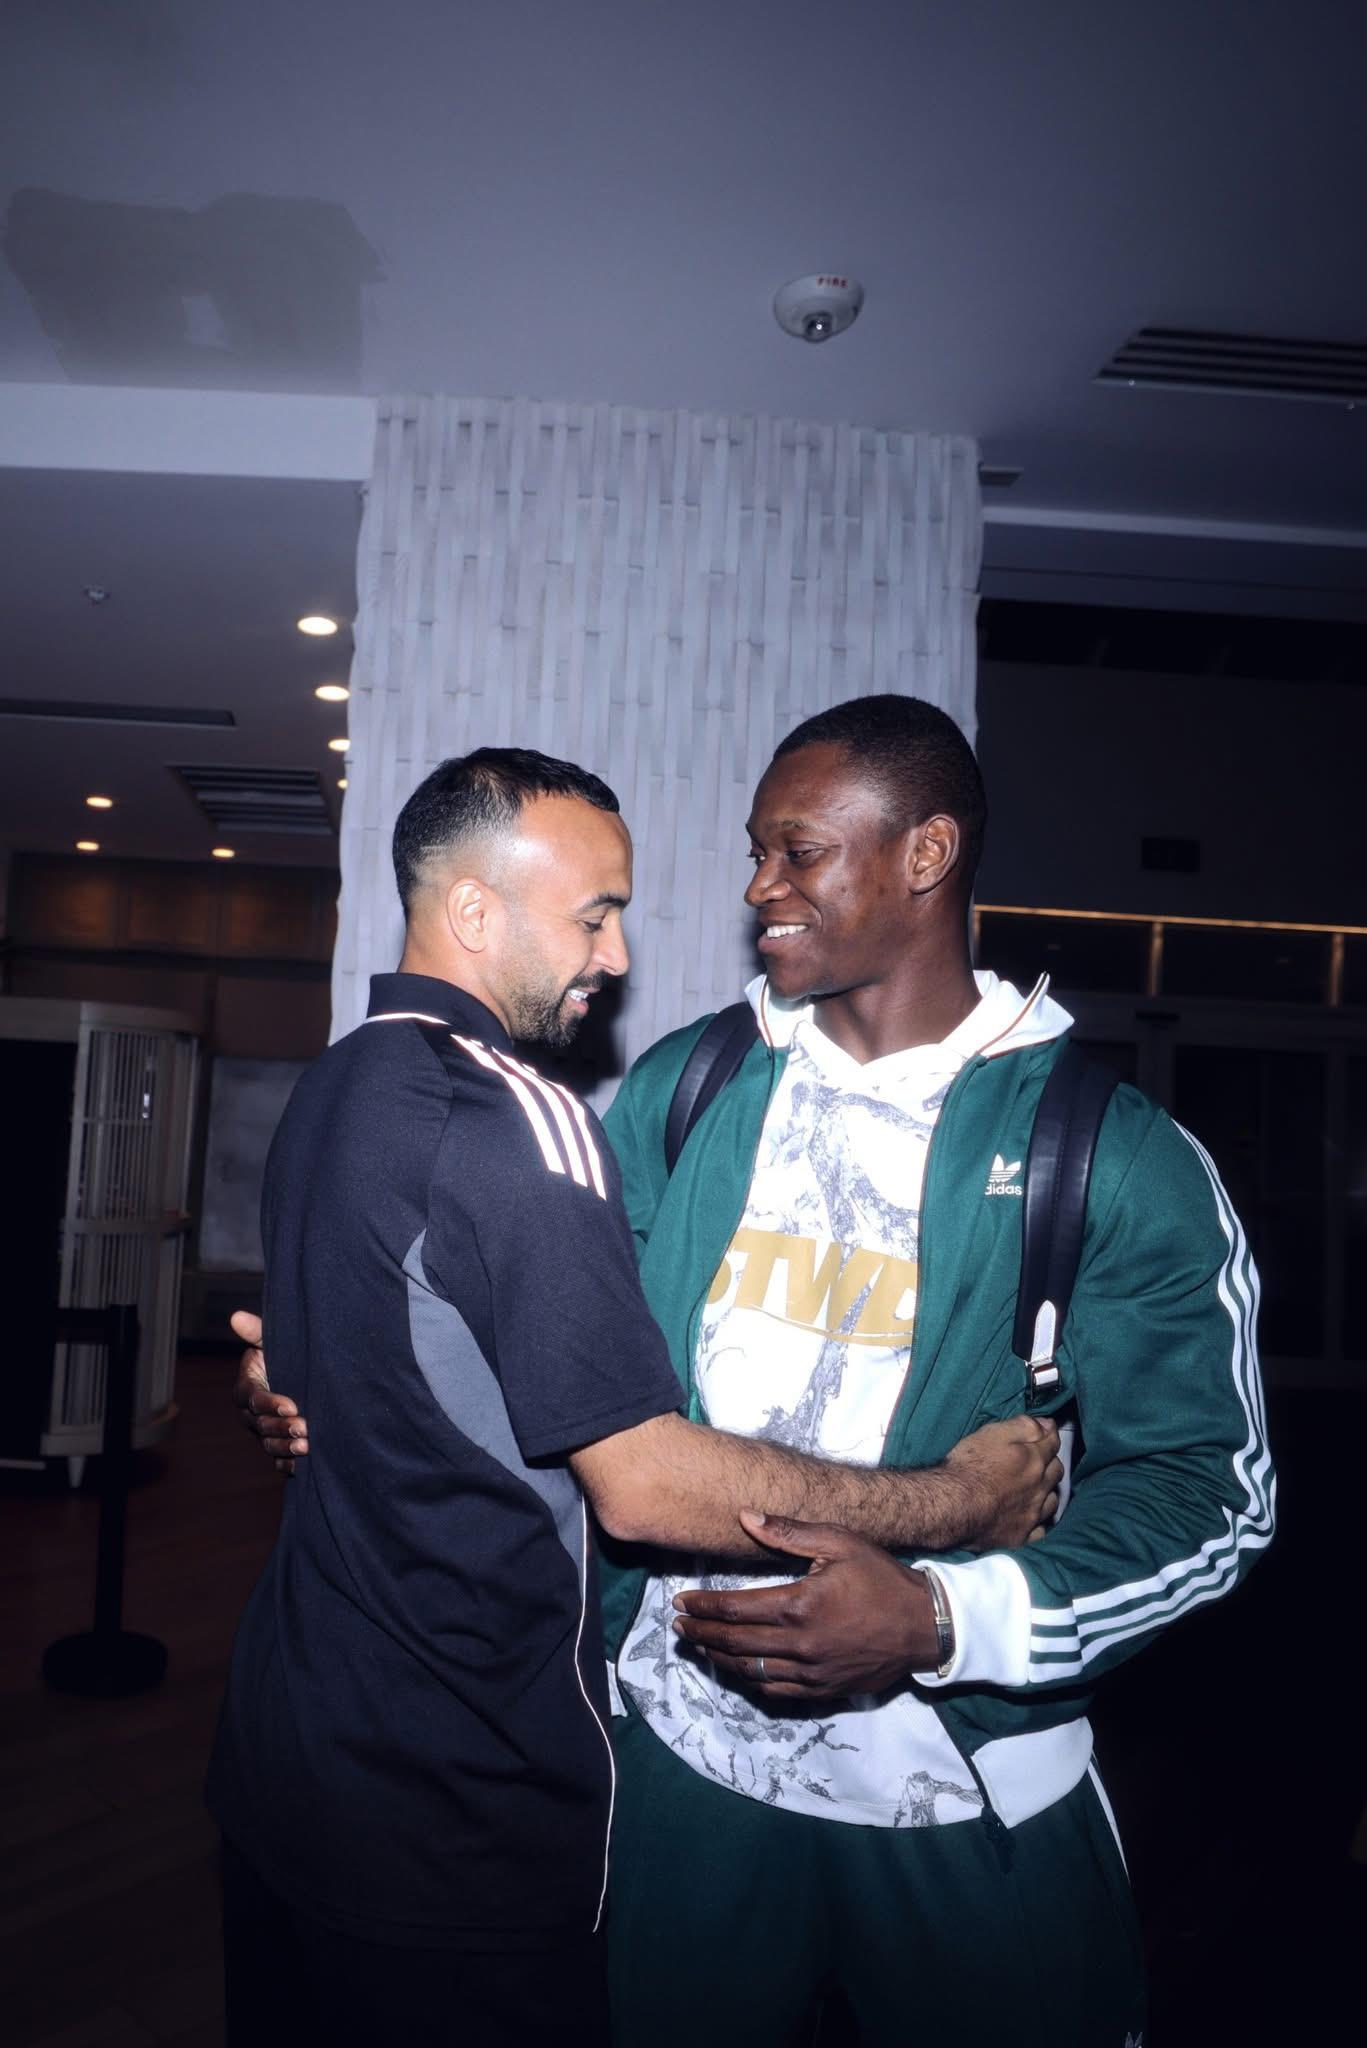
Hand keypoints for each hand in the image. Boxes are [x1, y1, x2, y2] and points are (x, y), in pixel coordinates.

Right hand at [231, 1309, 307, 1474]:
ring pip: (268, 1444)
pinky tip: (299, 1466)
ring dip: (286, 1447)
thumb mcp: (274, 1340)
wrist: (304, 1373)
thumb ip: (257, 1331)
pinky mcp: (276, 1444)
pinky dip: (286, 1464)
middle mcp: (250, 1413)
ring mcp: (262, 1431)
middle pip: (260, 1425)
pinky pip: (277, 1459)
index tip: (291, 1406)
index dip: (270, 1404)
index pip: (253, 1398)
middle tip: (304, 1427)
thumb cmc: (287, 1354)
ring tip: (307, 1446)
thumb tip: (236, 1316)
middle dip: (282, 1427)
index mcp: (247, 1387)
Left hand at [671, 1510, 938, 1703]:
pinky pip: (777, 1691)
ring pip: (752, 1671)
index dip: (703, 1607)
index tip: (681, 1602)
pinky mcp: (824, 1690)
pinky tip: (738, 1670)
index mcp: (801, 1605)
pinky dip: (751, 1681)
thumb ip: (789, 1532)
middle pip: (736, 1643)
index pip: (736, 1609)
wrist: (923, 1624)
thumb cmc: (881, 1577)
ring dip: (719, 1659)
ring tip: (699, 1647)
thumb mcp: (838, 1542)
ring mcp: (812, 1673)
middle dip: (701, 1634)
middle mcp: (801, 1644)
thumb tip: (745, 1516)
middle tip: (678, 1627)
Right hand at [943, 1413, 1061, 1549]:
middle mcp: (1039, 1488)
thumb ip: (1023, 1426)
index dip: (1050, 1434)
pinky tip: (1032, 1519)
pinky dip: (1039, 1523)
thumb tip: (1046, 1424)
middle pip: (1056, 1472)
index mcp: (1034, 1460)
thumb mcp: (992, 1433)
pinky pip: (1040, 1531)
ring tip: (1037, 1489)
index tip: (1045, 1430)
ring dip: (1048, 1492)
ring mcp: (1032, 1515)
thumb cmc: (970, 1466)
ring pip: (1052, 1502)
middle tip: (1038, 1459)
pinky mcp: (1020, 1537)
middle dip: (1050, 1462)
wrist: (953, 1506)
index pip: (1053, 1443)